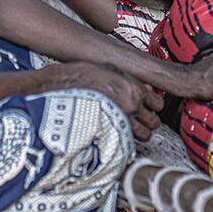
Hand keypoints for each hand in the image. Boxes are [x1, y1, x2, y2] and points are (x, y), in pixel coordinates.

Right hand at [44, 63, 161, 140]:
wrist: (54, 90)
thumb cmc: (75, 77)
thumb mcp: (105, 68)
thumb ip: (127, 79)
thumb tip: (140, 86)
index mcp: (131, 88)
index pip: (158, 102)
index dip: (152, 105)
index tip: (147, 105)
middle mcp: (130, 106)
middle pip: (155, 122)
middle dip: (148, 121)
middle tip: (138, 118)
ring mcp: (120, 122)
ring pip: (145, 136)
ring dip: (138, 133)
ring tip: (127, 128)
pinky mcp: (109, 135)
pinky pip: (128, 143)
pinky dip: (125, 140)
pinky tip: (115, 134)